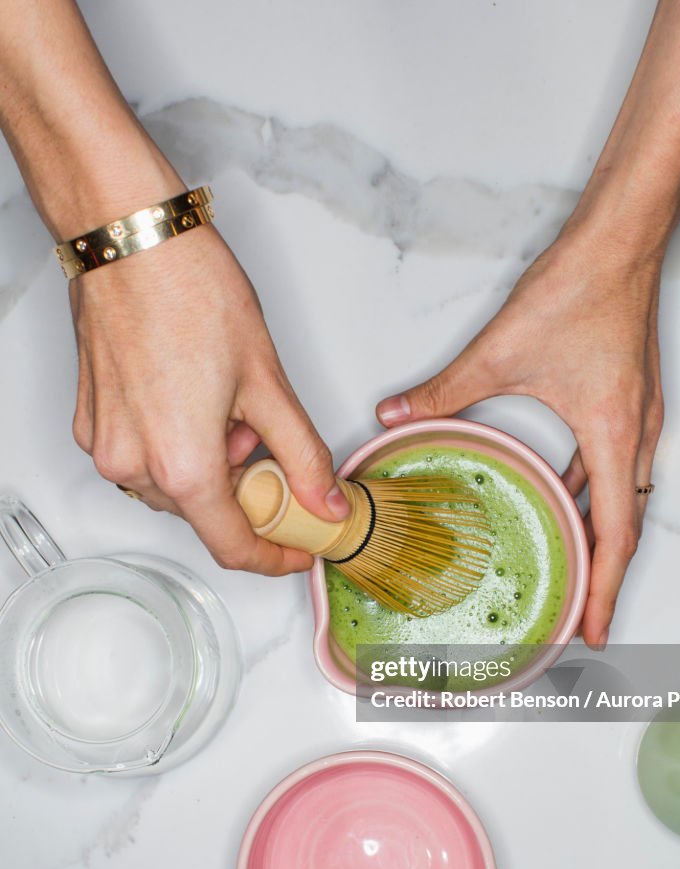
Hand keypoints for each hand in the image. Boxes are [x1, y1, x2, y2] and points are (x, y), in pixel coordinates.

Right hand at [70, 225, 348, 574]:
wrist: (130, 238)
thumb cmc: (192, 292)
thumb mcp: (268, 381)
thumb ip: (302, 454)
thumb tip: (326, 503)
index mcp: (182, 465)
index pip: (233, 546)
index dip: (274, 556)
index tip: (299, 547)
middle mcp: (133, 466)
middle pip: (204, 512)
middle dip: (245, 488)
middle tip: (265, 437)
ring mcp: (105, 445)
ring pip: (174, 486)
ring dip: (211, 464)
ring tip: (226, 403)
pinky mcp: (90, 424)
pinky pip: (144, 458)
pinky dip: (178, 445)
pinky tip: (193, 398)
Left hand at [376, 228, 663, 647]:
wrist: (622, 240)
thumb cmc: (582, 288)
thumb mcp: (502, 350)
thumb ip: (445, 391)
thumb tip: (398, 415)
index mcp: (610, 433)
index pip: (615, 533)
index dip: (605, 588)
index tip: (594, 629)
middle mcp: (634, 433)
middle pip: (626, 525)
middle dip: (605, 576)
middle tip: (583, 614)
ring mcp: (640, 416)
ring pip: (627, 496)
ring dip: (604, 536)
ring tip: (579, 567)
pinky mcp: (632, 399)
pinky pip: (621, 464)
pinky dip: (599, 493)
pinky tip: (571, 492)